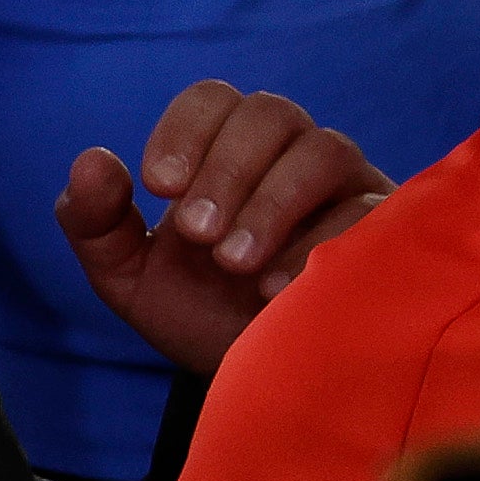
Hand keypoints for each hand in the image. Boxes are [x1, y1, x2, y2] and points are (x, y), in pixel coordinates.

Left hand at [56, 81, 390, 377]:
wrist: (259, 380)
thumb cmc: (200, 315)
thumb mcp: (129, 277)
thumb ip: (94, 222)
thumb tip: (92, 160)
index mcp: (226, 152)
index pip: (212, 100)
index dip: (185, 131)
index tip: (159, 187)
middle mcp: (290, 155)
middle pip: (269, 112)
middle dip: (226, 169)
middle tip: (197, 235)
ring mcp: (345, 187)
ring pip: (322, 150)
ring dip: (271, 202)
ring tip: (235, 263)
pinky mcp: (386, 230)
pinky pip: (364, 210)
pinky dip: (315, 243)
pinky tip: (275, 288)